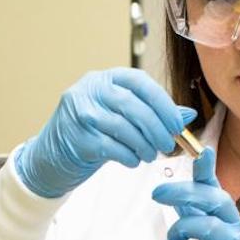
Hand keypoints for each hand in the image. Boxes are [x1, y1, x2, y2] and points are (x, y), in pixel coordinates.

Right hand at [15, 68, 196, 197]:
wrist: (52, 155)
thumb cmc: (93, 132)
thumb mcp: (122, 117)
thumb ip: (153, 113)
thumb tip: (187, 115)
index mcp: (105, 78)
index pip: (139, 82)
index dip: (162, 103)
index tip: (177, 124)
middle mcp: (90, 90)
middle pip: (132, 105)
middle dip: (156, 127)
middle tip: (168, 144)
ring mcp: (80, 113)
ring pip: (123, 127)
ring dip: (144, 145)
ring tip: (151, 155)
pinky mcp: (76, 137)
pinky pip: (111, 147)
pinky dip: (128, 156)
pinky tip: (133, 161)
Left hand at [152, 148, 239, 239]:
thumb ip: (200, 221)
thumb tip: (180, 199)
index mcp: (232, 224)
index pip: (217, 190)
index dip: (208, 170)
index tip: (200, 151)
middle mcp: (235, 233)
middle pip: (214, 200)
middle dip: (185, 191)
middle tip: (158, 191)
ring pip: (208, 225)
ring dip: (182, 227)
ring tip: (173, 238)